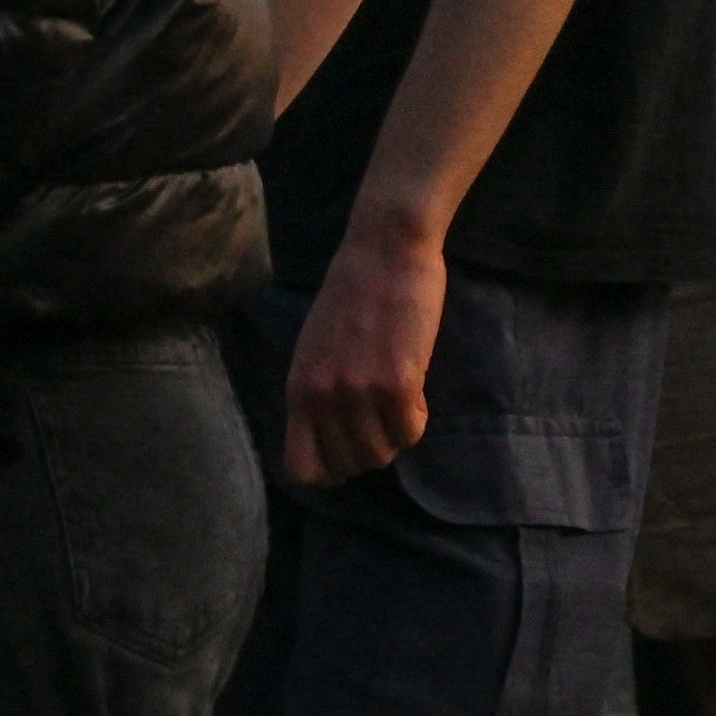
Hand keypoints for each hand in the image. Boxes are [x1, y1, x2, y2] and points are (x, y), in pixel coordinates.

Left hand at [281, 205, 452, 484]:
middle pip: (349, 465)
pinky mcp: (397, 382)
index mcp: (298, 388)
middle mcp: (322, 396)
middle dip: (370, 450)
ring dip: (396, 435)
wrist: (385, 248)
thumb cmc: (353, 292)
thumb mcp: (314, 347)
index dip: (330, 468)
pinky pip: (410, 431)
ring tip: (399, 401)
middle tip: (383, 418)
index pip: (302, 468)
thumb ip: (317, 389)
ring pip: (382, 454)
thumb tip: (330, 435)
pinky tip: (416, 391)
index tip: (350, 446)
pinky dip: (417, 418)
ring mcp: (358, 391)